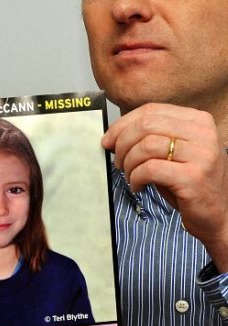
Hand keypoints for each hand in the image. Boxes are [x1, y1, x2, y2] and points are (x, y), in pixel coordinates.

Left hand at [103, 103, 227, 271]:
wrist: (219, 214)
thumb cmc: (188, 181)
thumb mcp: (173, 151)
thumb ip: (151, 136)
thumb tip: (112, 134)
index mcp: (198, 120)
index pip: (151, 110)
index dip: (123, 124)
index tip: (108, 139)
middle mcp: (203, 133)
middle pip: (146, 125)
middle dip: (122, 143)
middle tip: (117, 160)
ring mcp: (202, 155)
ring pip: (146, 146)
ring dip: (128, 163)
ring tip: (128, 175)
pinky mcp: (193, 177)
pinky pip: (149, 169)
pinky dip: (136, 178)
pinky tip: (137, 186)